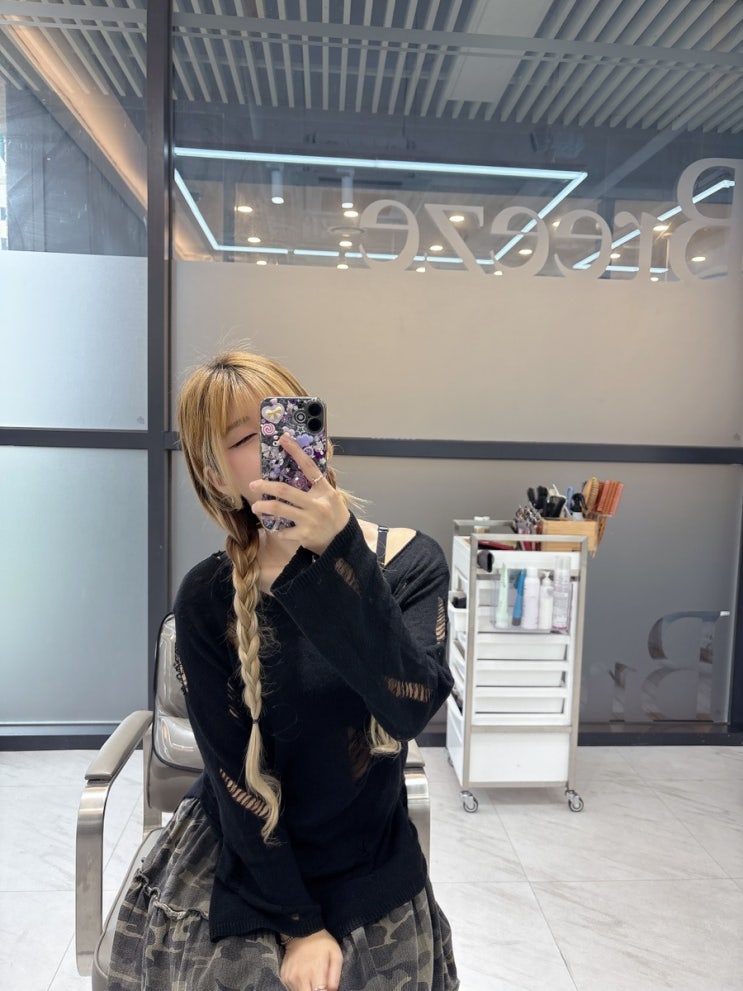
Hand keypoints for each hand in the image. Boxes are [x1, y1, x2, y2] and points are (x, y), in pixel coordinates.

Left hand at [250, 434, 349, 555]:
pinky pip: (283, 530)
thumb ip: (316, 486)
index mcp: (324, 490)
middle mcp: (317, 504)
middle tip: (253, 484)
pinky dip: (277, 528)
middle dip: (265, 486)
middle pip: (284, 490)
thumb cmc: (334, 516)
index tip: (284, 439)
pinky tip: (276, 527)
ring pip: (278, 509)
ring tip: (255, 507)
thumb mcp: (331, 497)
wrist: (342, 541)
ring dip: (262, 507)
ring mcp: (310, 520)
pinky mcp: (304, 535)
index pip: (309, 467)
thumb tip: (298, 468)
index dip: (296, 452)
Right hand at [279, 929, 342, 990]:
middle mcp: (301, 977)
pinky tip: (304, 977)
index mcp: (315, 971)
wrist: (302, 930)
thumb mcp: (336, 955)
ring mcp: (290, 977)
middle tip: (319, 985)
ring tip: (312, 979)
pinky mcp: (284, 976)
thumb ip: (335, 976)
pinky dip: (299, 986)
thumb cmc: (322, 943)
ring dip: (307, 990)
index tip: (325, 988)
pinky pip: (292, 988)